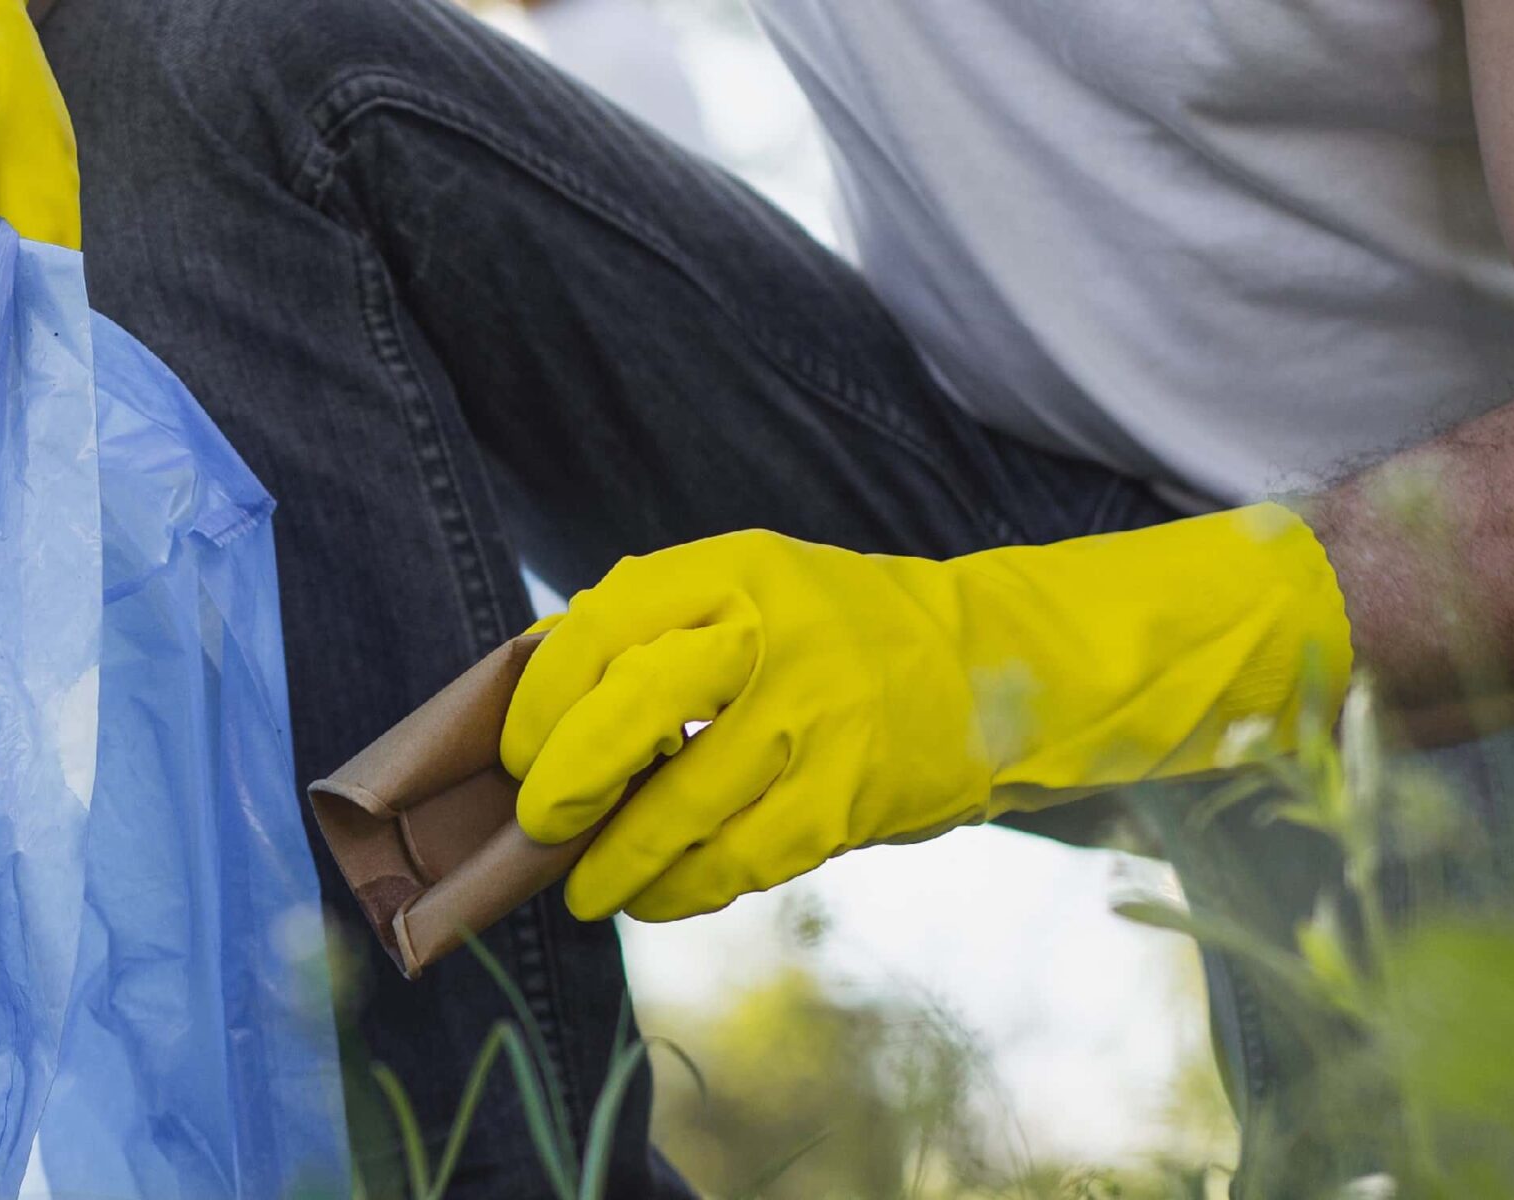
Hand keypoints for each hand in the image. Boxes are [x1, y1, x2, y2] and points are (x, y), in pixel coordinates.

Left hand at [502, 506, 1352, 921]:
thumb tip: (521, 698)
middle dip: (563, 781)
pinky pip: (741, 859)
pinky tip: (659, 897)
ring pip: (682, 804)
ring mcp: (819, 716)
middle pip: (630, 708)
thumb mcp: (750, 593)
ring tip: (585, 888)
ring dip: (617, 861)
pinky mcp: (851, 795)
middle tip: (536, 824)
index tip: (516, 753)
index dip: (542, 701)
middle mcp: (774, 633)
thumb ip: (650, 630)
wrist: (997, 670)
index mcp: (734, 570)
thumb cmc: (836, 639)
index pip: (601, 624)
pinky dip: (685, 889)